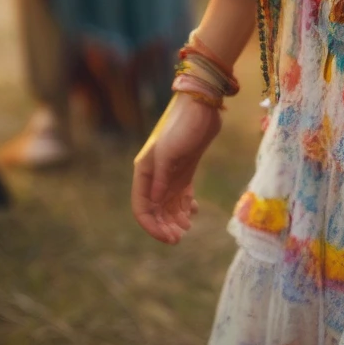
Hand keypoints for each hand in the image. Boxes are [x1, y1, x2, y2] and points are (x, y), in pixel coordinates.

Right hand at [131, 93, 221, 244]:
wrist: (202, 106)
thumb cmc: (182, 126)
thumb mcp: (170, 152)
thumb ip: (162, 178)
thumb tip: (156, 201)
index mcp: (144, 171)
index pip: (142, 207)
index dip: (152, 226)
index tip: (169, 238)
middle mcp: (154, 175)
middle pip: (155, 209)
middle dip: (165, 225)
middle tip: (180, 238)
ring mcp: (169, 173)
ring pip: (168, 204)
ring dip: (175, 218)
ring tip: (187, 228)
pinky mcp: (184, 170)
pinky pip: (181, 195)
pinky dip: (185, 206)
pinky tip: (193, 211)